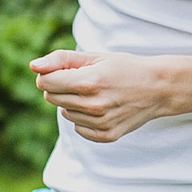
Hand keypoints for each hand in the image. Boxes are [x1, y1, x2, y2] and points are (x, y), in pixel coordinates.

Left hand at [30, 50, 177, 142]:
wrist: (158, 88)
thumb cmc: (124, 68)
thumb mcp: (95, 56)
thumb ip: (61, 59)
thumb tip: (33, 67)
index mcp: (88, 82)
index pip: (45, 83)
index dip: (50, 74)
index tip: (65, 70)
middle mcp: (92, 105)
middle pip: (51, 98)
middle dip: (60, 87)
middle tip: (82, 80)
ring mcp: (100, 123)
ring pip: (64, 113)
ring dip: (73, 102)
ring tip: (96, 94)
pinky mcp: (106, 135)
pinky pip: (78, 128)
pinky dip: (84, 118)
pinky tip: (102, 108)